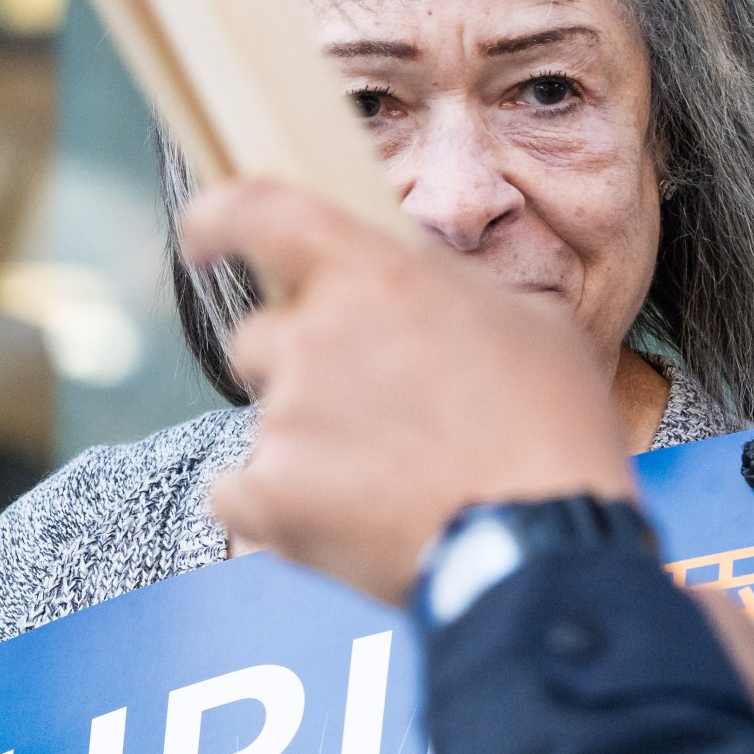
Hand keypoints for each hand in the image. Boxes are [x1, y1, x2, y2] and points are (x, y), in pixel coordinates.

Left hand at [182, 182, 634, 602]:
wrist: (544, 541)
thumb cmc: (553, 429)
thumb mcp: (527, 322)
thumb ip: (447, 293)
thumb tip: (419, 289)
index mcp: (372, 277)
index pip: (260, 212)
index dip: (217, 219)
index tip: (201, 237)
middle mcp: (313, 336)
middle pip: (258, 340)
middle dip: (296, 370)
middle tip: (371, 416)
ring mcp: (284, 418)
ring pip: (265, 421)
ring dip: (306, 445)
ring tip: (387, 483)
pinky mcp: (268, 495)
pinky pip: (238, 494)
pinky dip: (276, 510)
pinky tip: (344, 523)